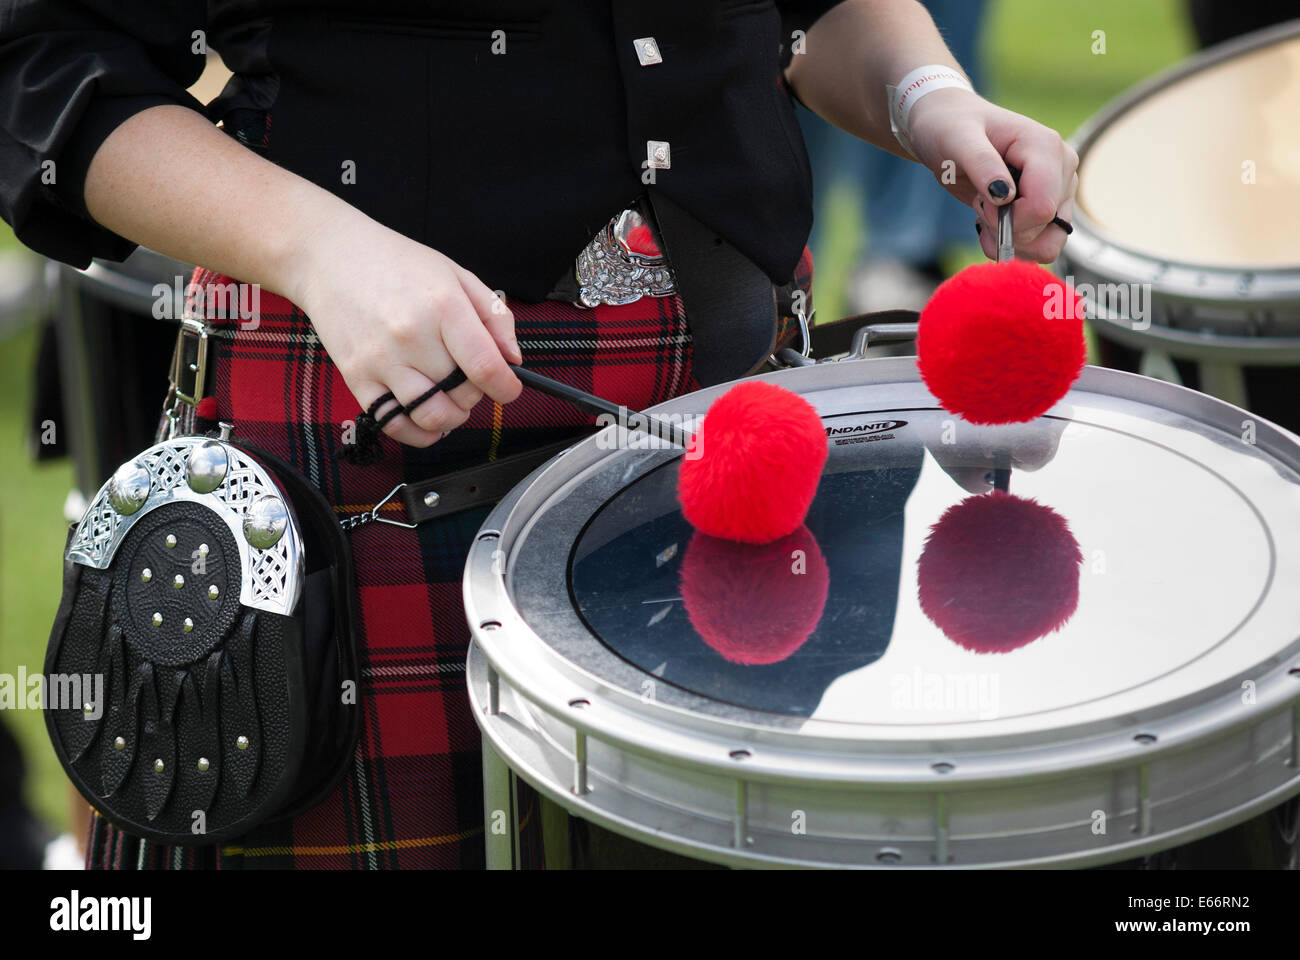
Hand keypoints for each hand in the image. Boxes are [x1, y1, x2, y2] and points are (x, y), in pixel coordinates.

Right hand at [285, 208, 521, 447]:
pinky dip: (418, 432)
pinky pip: (394, 424)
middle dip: (476, 394)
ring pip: (432, 417)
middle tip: (468, 378)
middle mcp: (411, 336)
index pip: (486, 367)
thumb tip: (513, 358)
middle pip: (463, 394)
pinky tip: (427, 418)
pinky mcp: (357, 378)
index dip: (507, 387)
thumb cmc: (397, 264)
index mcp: (442, 306)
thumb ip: (494, 315)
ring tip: (449, 399)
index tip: (509, 388)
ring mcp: (381, 360)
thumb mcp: (456, 274)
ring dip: (451, 417)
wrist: (330, 256)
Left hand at [905, 87, 1078, 262]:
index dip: (1007, 218)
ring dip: (1010, 240)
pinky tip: (991, 228)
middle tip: (980, 202)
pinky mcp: (1051, 205)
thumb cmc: (950, 128)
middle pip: (1043, 227)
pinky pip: (1043, 244)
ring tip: (985, 216)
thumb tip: (1005, 196)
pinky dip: (1015, 246)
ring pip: (1048, 241)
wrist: (948, 127)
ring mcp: (1060, 188)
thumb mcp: (957, 140)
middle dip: (1004, 228)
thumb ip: (982, 164)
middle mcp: (1062, 167)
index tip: (981, 200)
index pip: (1041, 207)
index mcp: (1046, 147)